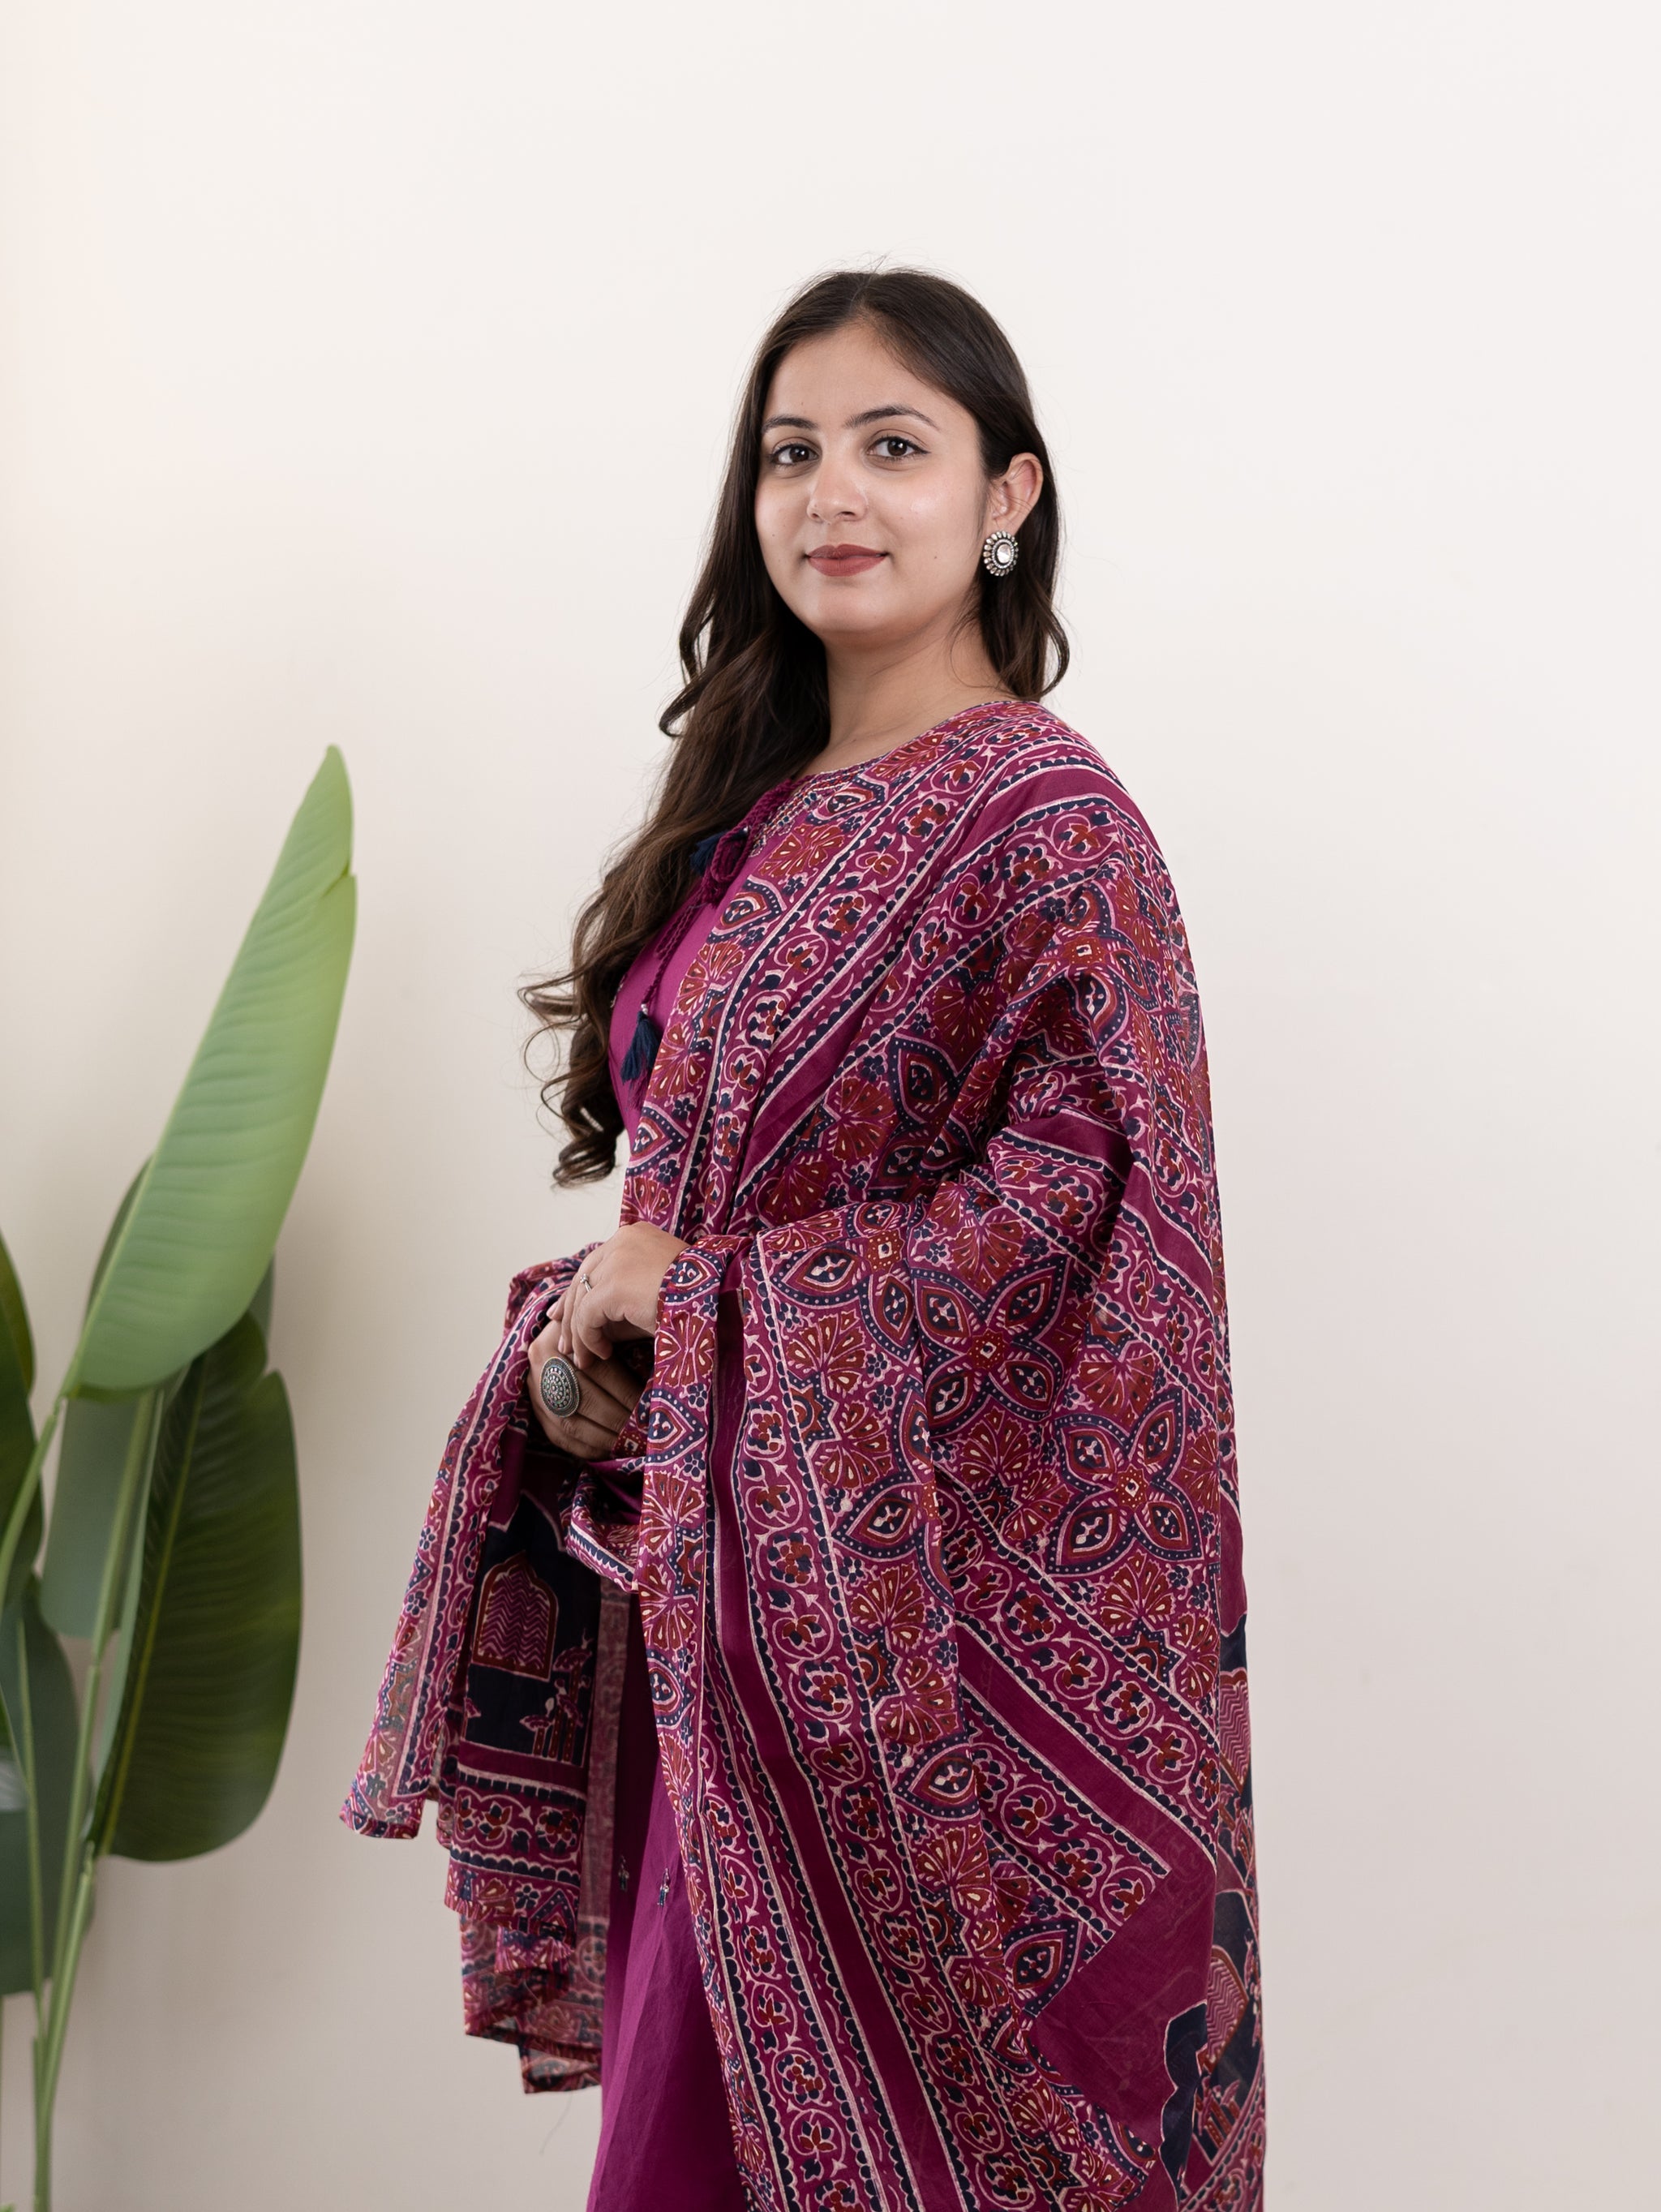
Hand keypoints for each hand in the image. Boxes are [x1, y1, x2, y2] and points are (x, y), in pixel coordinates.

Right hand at [525, 1320, 646, 1460]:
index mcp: (563, 1338)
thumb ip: (621, 1342)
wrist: (555, 1338)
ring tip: (631, 1444)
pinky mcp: (535, 1412)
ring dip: (605, 1438)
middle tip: (645, 1431)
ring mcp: (534, 1391)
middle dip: (619, 1419)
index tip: (650, 1407)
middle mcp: (542, 1364)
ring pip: (571, 1423)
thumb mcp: (603, 1329)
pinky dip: (587, 1449)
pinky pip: (561, 1438)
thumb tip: (657, 1371)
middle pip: (584, 1399)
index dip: (626, 1392)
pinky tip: (609, 1451)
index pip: (600, 1371)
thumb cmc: (592, 1334)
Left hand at [546, 1223, 689, 1368]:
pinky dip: (588, 1338)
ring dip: (579, 1334)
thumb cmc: (697, 1296)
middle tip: (565, 1342)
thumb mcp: (658, 1286)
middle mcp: (621, 1241)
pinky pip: (587, 1316)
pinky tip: (601, 1354)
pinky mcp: (613, 1285)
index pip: (595, 1264)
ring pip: (582, 1299)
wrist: (718, 1297)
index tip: (565, 1315)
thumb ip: (626, 1293)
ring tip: (583, 1359)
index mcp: (635, 1235)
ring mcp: (616, 1260)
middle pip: (583, 1279)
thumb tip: (594, 1320)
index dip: (579, 1292)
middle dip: (570, 1312)